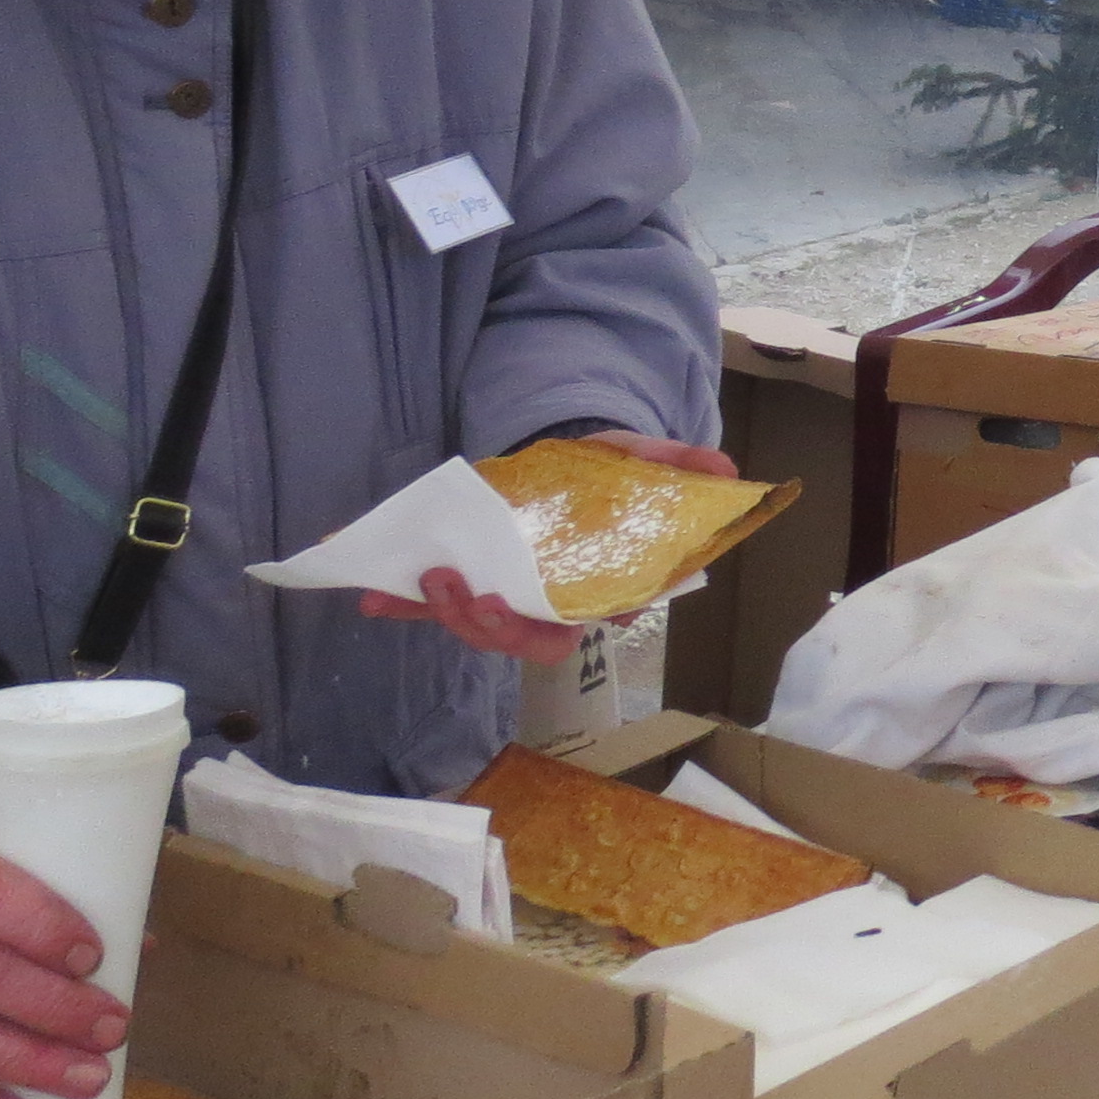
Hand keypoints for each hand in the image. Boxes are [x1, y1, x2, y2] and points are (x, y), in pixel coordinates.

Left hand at [357, 430, 735, 661]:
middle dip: (483, 623)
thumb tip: (726, 471)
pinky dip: (402, 600)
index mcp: (589, 589)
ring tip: (419, 576)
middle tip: (460, 587)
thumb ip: (681, 467)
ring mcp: (504, 591)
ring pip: (473, 624)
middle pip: (514, 637)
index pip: (569, 626)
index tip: (511, 602)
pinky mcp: (470, 575)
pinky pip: (433, 599)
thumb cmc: (615, 473)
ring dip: (441, 610)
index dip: (535, 626)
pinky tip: (372, 594)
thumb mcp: (646, 460)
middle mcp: (544, 602)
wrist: (575, 460)